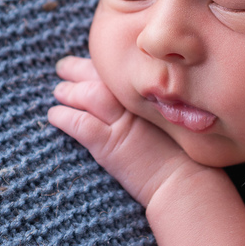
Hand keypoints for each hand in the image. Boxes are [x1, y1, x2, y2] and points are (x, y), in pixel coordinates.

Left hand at [48, 56, 196, 206]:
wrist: (188, 183)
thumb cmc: (190, 158)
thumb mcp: (178, 123)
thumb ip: (162, 109)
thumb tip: (147, 103)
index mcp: (155, 96)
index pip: (121, 72)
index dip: (103, 66)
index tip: (92, 63)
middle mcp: (138, 103)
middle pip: (103, 76)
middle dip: (80, 69)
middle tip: (64, 66)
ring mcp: (123, 123)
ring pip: (89, 95)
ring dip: (69, 91)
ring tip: (58, 91)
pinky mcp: (110, 145)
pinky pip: (81, 123)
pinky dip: (64, 117)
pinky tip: (54, 115)